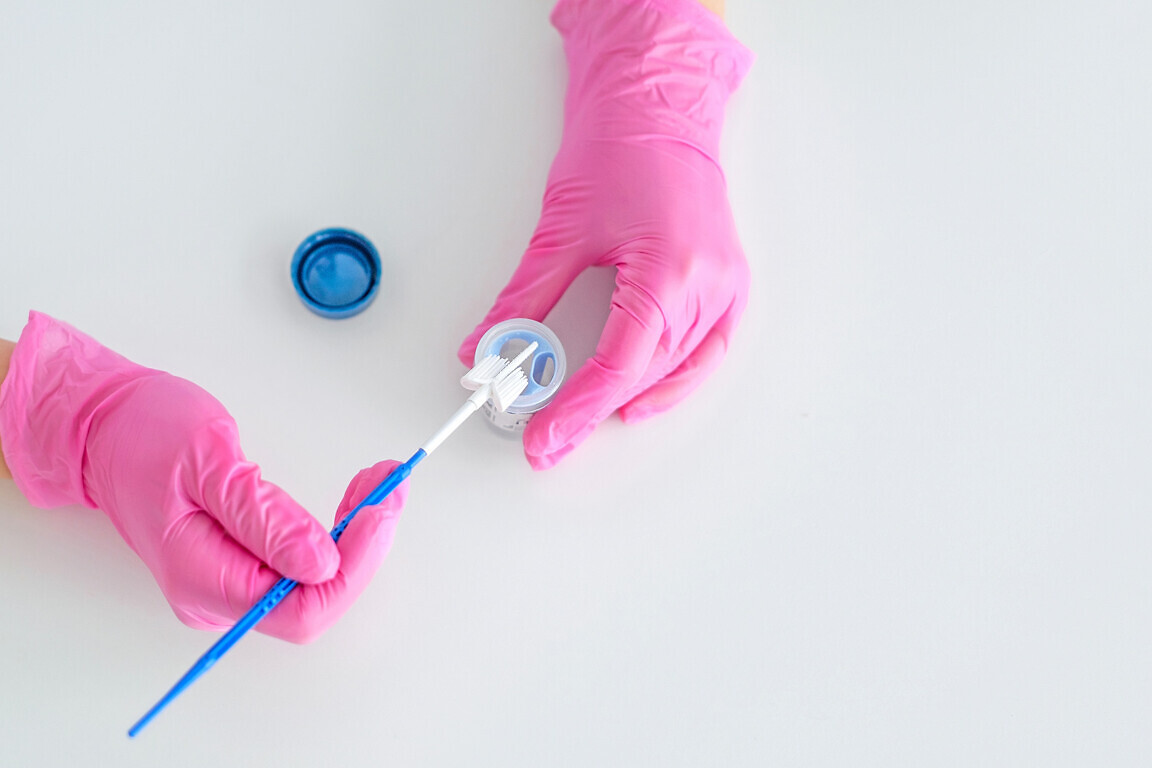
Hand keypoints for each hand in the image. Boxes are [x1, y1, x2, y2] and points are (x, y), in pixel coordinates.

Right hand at [0, 312, 406, 642]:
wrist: (104, 427)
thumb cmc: (145, 433)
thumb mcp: (208, 459)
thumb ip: (264, 516)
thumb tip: (321, 563)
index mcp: (202, 578)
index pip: (300, 611)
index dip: (352, 569)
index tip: (380, 511)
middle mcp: (215, 597)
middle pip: (314, 602)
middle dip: (363, 548)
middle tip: (392, 486)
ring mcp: (226, 584)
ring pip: (313, 585)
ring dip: (356, 539)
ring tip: (380, 484)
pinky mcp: (238, 563)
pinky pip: (299, 565)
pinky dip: (336, 534)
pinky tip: (355, 500)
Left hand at [459, 0, 752, 469]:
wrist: (659, 105)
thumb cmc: (621, 147)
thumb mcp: (561, 230)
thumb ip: (524, 300)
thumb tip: (486, 348)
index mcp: (670, 269)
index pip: (618, 364)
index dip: (577, 409)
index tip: (544, 438)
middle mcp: (708, 283)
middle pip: (647, 374)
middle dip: (593, 410)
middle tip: (548, 436)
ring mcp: (725, 285)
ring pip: (679, 369)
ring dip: (632, 399)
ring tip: (585, 420)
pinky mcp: (729, 282)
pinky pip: (709, 351)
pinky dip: (676, 381)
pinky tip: (642, 398)